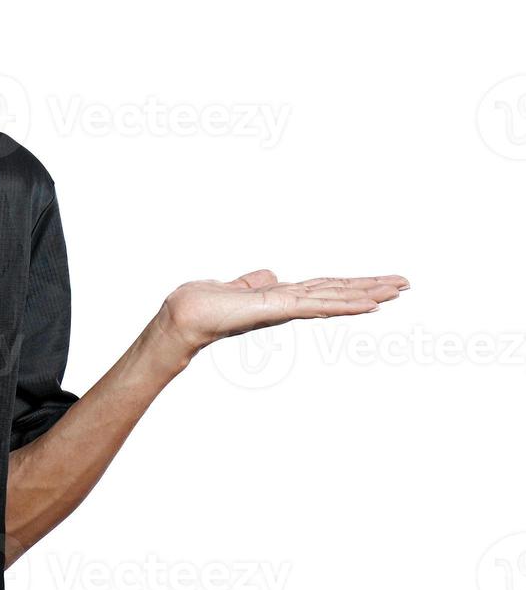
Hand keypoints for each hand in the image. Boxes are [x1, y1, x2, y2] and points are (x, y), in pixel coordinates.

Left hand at [157, 268, 410, 357]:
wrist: (185, 315)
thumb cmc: (202, 304)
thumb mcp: (234, 287)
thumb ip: (254, 282)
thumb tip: (271, 274)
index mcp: (281, 296)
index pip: (323, 288)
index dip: (351, 284)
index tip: (380, 282)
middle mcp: (289, 303)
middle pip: (337, 292)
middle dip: (371, 288)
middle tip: (406, 284)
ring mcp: (287, 308)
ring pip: (335, 298)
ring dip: (366, 294)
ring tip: (397, 290)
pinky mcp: (280, 310)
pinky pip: (318, 306)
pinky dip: (344, 305)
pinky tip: (368, 304)